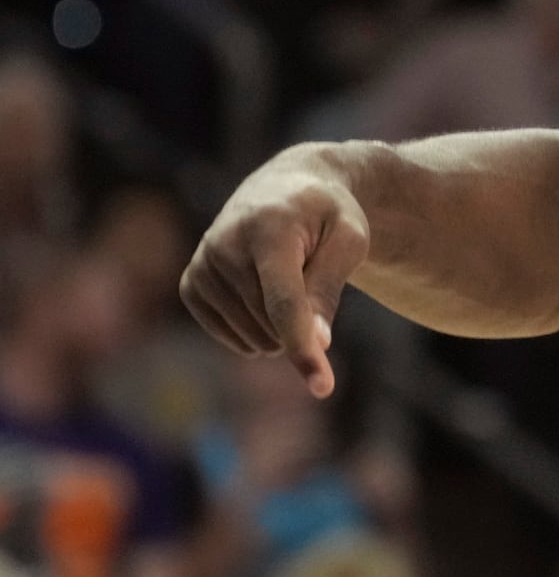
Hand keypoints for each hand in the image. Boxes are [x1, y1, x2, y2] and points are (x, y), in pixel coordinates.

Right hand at [180, 153, 369, 397]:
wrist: (287, 188)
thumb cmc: (328, 216)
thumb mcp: (349, 239)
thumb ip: (329, 288)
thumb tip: (316, 343)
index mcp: (269, 229)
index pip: (284, 301)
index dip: (303, 346)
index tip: (323, 387)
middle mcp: (225, 246)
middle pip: (273, 324)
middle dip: (305, 321)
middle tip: (313, 274)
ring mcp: (201, 266)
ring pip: (255, 337)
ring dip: (283, 326)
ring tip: (289, 276)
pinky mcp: (190, 285)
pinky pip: (233, 338)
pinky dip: (259, 330)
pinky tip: (265, 291)